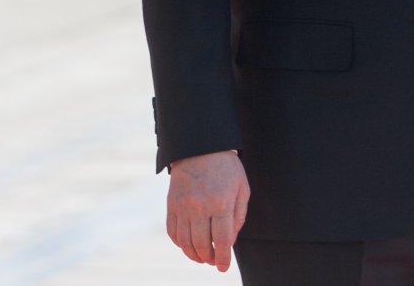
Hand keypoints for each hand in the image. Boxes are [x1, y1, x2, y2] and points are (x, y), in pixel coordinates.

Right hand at [166, 150, 249, 271]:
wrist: (200, 147)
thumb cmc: (226, 167)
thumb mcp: (241, 188)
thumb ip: (238, 216)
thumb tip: (230, 241)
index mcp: (221, 203)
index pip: (222, 240)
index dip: (223, 258)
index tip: (223, 267)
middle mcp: (200, 207)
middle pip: (202, 245)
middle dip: (209, 258)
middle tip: (213, 261)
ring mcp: (183, 207)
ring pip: (186, 242)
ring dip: (194, 255)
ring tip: (202, 257)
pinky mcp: (171, 205)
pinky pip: (173, 232)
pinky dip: (180, 244)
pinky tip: (187, 245)